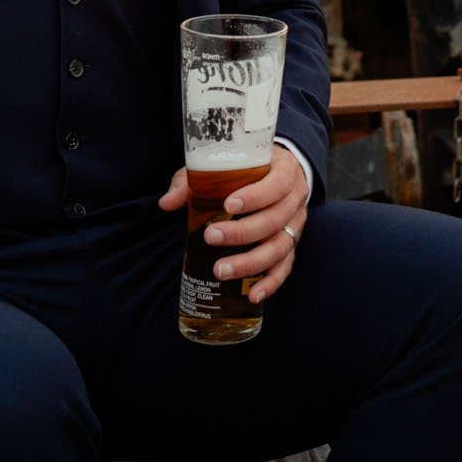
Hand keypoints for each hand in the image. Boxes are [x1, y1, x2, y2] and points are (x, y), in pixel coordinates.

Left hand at [157, 150, 307, 301]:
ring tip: (221, 271)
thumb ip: (195, 181)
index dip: (255, 196)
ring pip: (280, 247)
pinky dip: (270, 282)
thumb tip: (166, 203)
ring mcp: (295, 224)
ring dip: (251, 262)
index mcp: (285, 171)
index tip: (228, 205)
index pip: (277, 184)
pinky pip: (285, 267)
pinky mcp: (291, 245)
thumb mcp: (224, 165)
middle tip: (211, 237)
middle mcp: (295, 199)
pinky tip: (253, 295)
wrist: (279, 174)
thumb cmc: (248, 169)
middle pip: (275, 219)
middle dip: (242, 232)